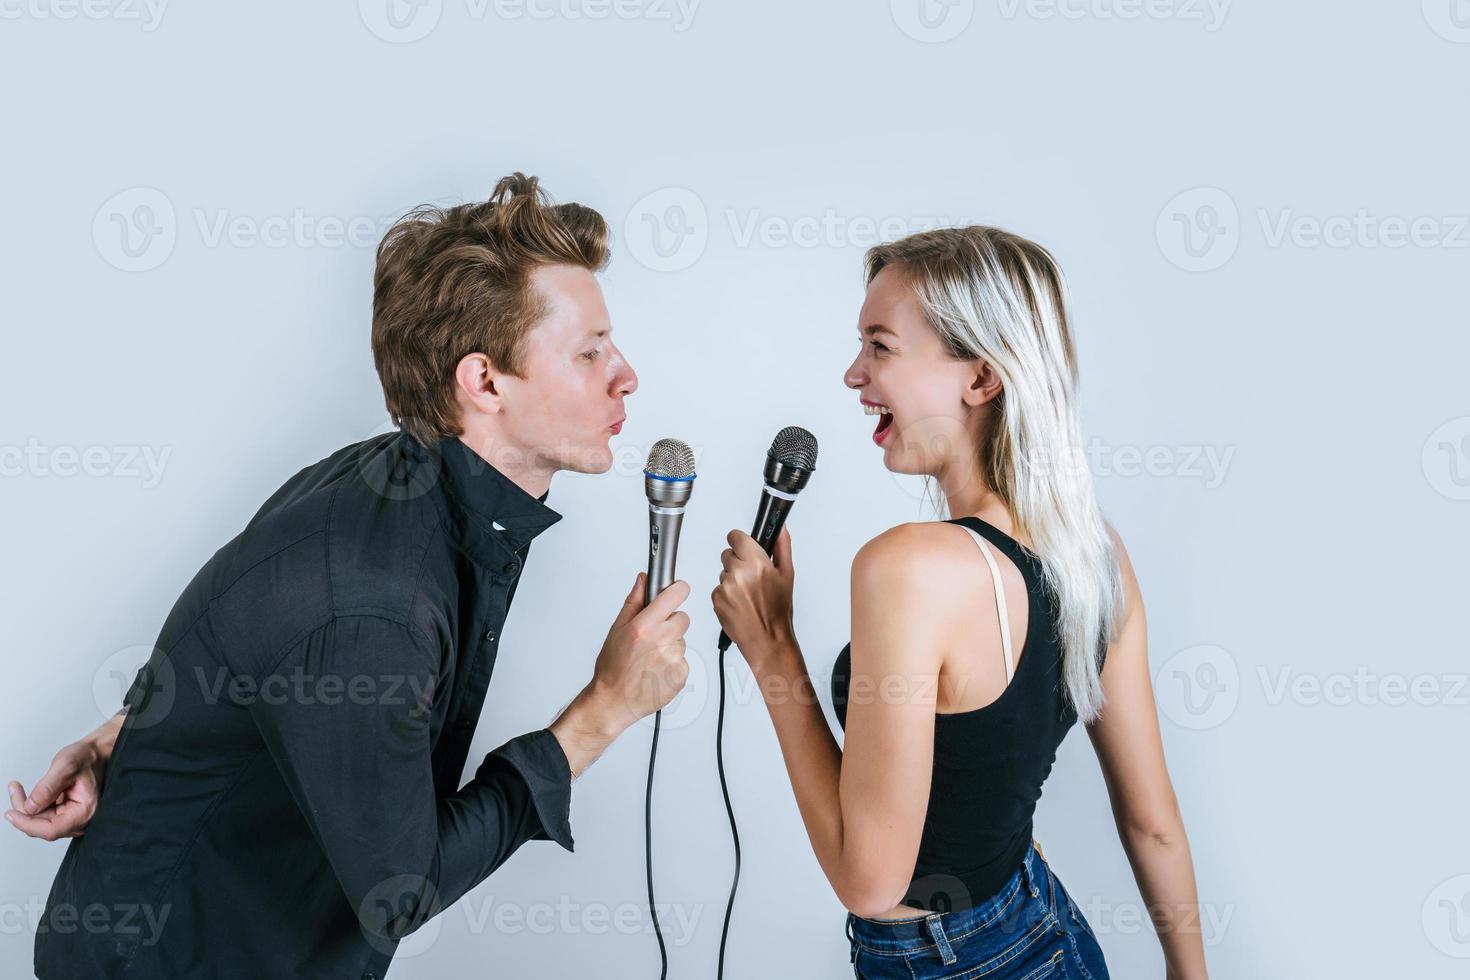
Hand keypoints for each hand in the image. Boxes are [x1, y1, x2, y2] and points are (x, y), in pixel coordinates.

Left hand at [5, 717, 119, 839]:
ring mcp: (73, 820)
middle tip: (14, 790)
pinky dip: (32, 807)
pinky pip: (43, 817)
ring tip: (17, 789)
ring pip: (40, 823)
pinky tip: (29, 794)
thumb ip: (47, 788)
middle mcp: (81, 820)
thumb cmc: (87, 759)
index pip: (51, 830)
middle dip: (23, 811)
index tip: (11, 814)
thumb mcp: (66, 766)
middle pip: (42, 827)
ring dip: (25, 809)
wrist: (96, 755)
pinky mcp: (66, 816)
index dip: (28, 824)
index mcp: (85, 812)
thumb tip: (29, 808)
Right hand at [587, 572, 691, 728]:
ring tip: (650, 657)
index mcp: (645, 626)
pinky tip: (656, 669)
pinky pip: (683, 660)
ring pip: (682, 640)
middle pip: (682, 618)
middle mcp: (661, 641)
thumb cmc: (612, 668)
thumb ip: (634, 602)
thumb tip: (644, 579)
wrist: (614, 701)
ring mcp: (673, 659)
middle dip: (670, 623)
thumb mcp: (617, 629)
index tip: (676, 590)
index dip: (677, 589)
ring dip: (670, 645)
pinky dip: (672, 663)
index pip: (675, 595)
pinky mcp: (681, 675)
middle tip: (652, 636)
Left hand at [711, 525, 795, 671]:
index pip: (736, 536)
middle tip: (753, 577)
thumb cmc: (777, 611)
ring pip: (723, 572)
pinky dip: (727, 593)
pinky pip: (718, 588)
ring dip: (733, 579)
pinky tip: (740, 603)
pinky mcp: (716, 599)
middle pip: (728, 554)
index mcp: (756, 563)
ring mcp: (725, 587)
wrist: (767, 639)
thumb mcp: (787, 575)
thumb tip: (780, 528)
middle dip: (739, 561)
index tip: (746, 547)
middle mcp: (738, 573)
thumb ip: (782, 546)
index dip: (742, 542)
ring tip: (749, 594)